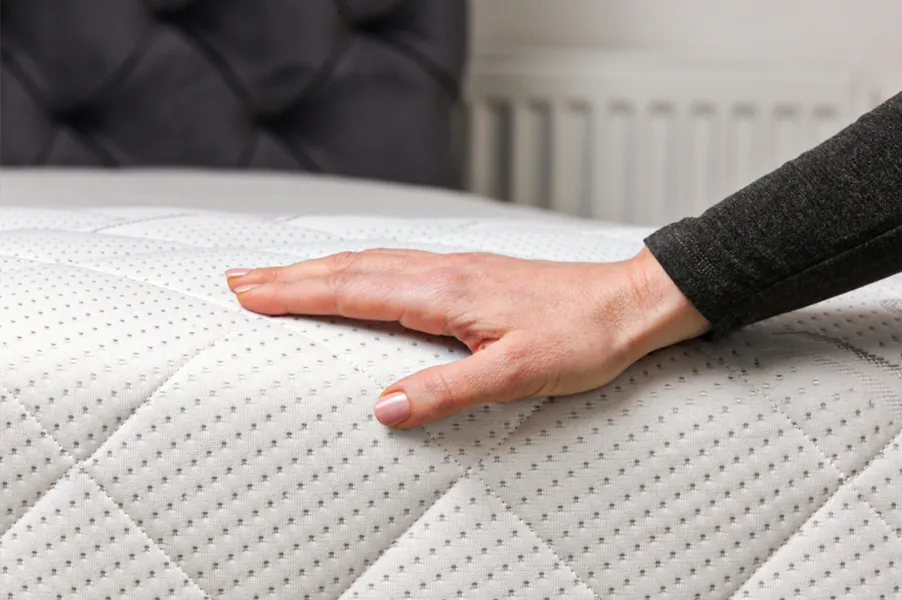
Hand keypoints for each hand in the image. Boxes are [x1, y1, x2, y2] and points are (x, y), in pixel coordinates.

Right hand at [224, 247, 709, 427]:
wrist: (629, 303)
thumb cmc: (581, 337)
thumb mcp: (515, 374)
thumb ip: (446, 391)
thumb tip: (383, 408)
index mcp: (444, 293)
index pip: (353, 291)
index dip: (297, 293)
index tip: (249, 294)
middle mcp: (444, 273)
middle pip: (352, 269)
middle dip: (292, 276)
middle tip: (240, 279)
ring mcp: (458, 270)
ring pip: (373, 263)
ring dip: (322, 268)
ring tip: (283, 275)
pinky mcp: (474, 277)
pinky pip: (399, 266)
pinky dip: (361, 269)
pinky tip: (363, 275)